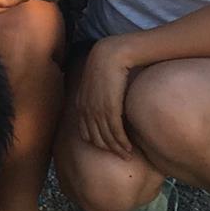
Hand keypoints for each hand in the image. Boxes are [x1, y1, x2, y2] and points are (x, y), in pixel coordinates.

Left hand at [73, 37, 134, 156]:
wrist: (112, 54)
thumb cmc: (108, 65)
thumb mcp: (97, 82)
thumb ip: (97, 94)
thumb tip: (105, 102)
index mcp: (81, 104)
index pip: (85, 132)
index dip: (96, 143)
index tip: (108, 149)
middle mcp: (86, 110)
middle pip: (95, 138)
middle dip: (107, 150)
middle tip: (120, 156)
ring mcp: (97, 110)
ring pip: (106, 138)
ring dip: (117, 149)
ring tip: (127, 155)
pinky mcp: (110, 108)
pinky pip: (115, 132)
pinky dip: (122, 142)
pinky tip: (129, 148)